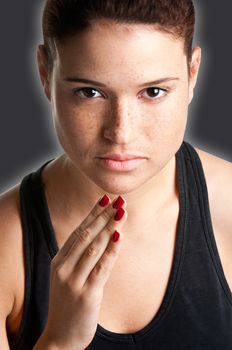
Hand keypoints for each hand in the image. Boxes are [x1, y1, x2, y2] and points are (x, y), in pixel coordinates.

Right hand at [42, 195, 126, 349]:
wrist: (61, 337)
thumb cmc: (68, 303)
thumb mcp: (67, 275)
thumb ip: (79, 256)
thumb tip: (99, 233)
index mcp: (59, 260)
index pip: (78, 230)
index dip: (93, 213)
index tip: (106, 198)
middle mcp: (63, 267)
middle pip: (86, 235)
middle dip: (104, 215)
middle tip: (119, 200)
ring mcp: (73, 281)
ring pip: (94, 247)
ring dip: (110, 227)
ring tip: (122, 212)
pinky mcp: (86, 294)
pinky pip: (101, 268)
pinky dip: (111, 251)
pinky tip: (119, 237)